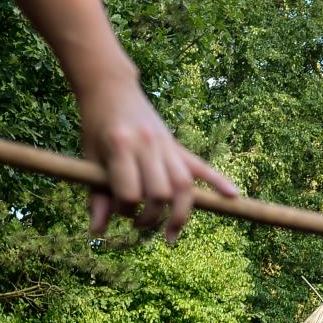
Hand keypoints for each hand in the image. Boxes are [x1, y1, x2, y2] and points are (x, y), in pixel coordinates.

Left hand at [78, 73, 239, 242]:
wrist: (110, 88)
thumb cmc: (96, 127)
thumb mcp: (89, 159)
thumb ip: (96, 195)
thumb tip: (97, 231)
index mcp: (121, 145)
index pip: (130, 193)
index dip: (124, 210)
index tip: (116, 211)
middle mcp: (147, 144)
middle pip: (161, 193)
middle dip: (150, 216)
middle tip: (137, 222)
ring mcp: (166, 145)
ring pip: (183, 186)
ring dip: (179, 214)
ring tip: (169, 234)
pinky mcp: (177, 146)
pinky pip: (201, 166)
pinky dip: (219, 182)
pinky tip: (232, 196)